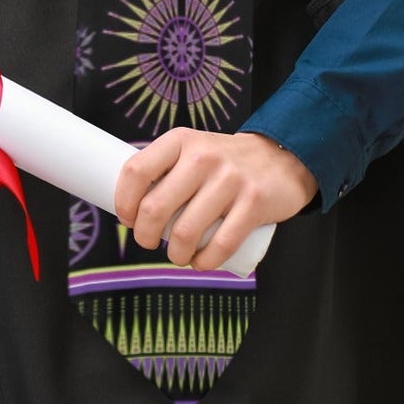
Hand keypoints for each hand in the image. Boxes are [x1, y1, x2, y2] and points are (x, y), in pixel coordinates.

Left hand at [113, 129, 317, 270]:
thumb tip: (132, 204)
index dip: (123, 201)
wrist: (280, 157)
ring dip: (174, 254)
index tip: (126, 218)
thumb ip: (166, 168)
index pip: (136, 171)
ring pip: (185, 232)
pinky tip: (199, 263)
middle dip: (143, 235)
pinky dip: (204, 262)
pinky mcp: (253, 203)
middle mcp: (201, 157)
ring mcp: (229, 180)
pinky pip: (221, 244)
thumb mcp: (192, 149)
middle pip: (155, 207)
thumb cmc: (223, 161)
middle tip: (147, 242)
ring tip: (176, 255)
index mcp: (180, 140)